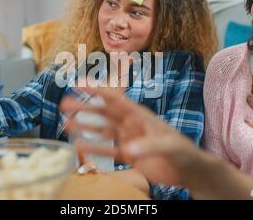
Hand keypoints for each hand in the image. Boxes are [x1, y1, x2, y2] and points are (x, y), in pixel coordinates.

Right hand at [60, 86, 200, 186]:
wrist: (188, 169)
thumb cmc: (182, 151)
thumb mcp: (168, 145)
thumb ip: (149, 146)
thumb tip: (127, 150)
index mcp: (139, 114)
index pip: (115, 98)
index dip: (96, 89)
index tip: (78, 83)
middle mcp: (130, 124)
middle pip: (103, 112)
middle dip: (84, 107)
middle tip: (64, 103)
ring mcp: (128, 139)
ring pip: (102, 130)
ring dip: (84, 126)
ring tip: (65, 124)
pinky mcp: (128, 154)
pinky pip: (107, 149)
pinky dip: (94, 148)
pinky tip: (80, 146)